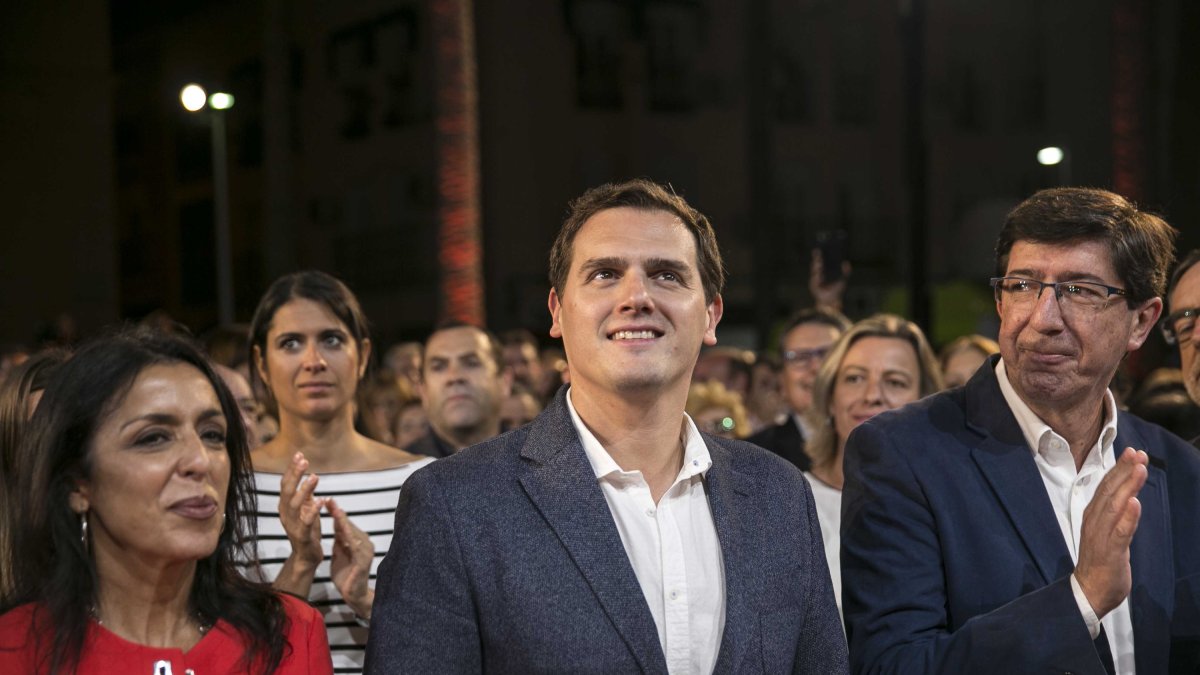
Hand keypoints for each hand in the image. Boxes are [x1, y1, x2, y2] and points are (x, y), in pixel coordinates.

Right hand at [279, 452, 325, 567]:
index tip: (299, 454)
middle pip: (287, 491)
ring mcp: (292, 525)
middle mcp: (285, 514)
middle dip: (295, 474)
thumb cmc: (307, 529)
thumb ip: (305, 492)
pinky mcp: (302, 536)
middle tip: (304, 460)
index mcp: (285, 506)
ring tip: (315, 477)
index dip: (291, 469)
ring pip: (295, 504)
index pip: (286, 484)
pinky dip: (312, 511)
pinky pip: (306, 522)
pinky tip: (320, 500)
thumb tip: (307, 472)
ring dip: (304, 490)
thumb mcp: (305, 508)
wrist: (307, 555)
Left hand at [327, 498, 374, 619]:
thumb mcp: (339, 554)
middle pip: (349, 525)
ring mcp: (365, 551)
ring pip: (352, 532)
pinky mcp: (363, 561)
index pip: (345, 524)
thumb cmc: (346, 576)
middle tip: (329, 500)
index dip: (336, 513)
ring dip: (343, 521)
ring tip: (335, 510)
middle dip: (339, 513)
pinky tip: (342, 528)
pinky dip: (348, 536)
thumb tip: (336, 525)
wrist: (352, 595)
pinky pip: (355, 546)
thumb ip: (339, 541)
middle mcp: (364, 543)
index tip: (327, 501)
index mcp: (357, 542)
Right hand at [809, 248, 849, 311]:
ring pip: (815, 267)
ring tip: (818, 254)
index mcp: (827, 274)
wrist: (831, 301)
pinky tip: (818, 264)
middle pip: (819, 263)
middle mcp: (821, 275)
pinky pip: (814, 273)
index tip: (825, 248)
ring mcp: (816, 278)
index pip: (825, 263)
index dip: (824, 256)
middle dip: (819, 256)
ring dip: (816, 261)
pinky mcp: (813, 282)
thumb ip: (846, 272)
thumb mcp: (843, 280)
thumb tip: (846, 262)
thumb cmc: (837, 292)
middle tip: (819, 248)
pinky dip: (815, 268)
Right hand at [1073, 447, 1147, 617]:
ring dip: (1127, 486)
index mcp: (1093, 515)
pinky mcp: (1110, 552)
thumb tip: (1127, 494)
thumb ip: (1114, 513)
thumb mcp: (1106, 531)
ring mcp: (1101, 535)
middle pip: (1109, 491)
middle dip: (1124, 470)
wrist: (1089, 592)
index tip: (1133, 452)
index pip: (1106, 487)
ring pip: (1115, 506)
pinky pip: (1120, 532)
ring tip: (1139, 469)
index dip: (1119, 468)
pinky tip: (1135, 503)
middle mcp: (1094, 521)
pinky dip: (1128, 517)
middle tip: (1138, 453)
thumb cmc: (1100, 561)